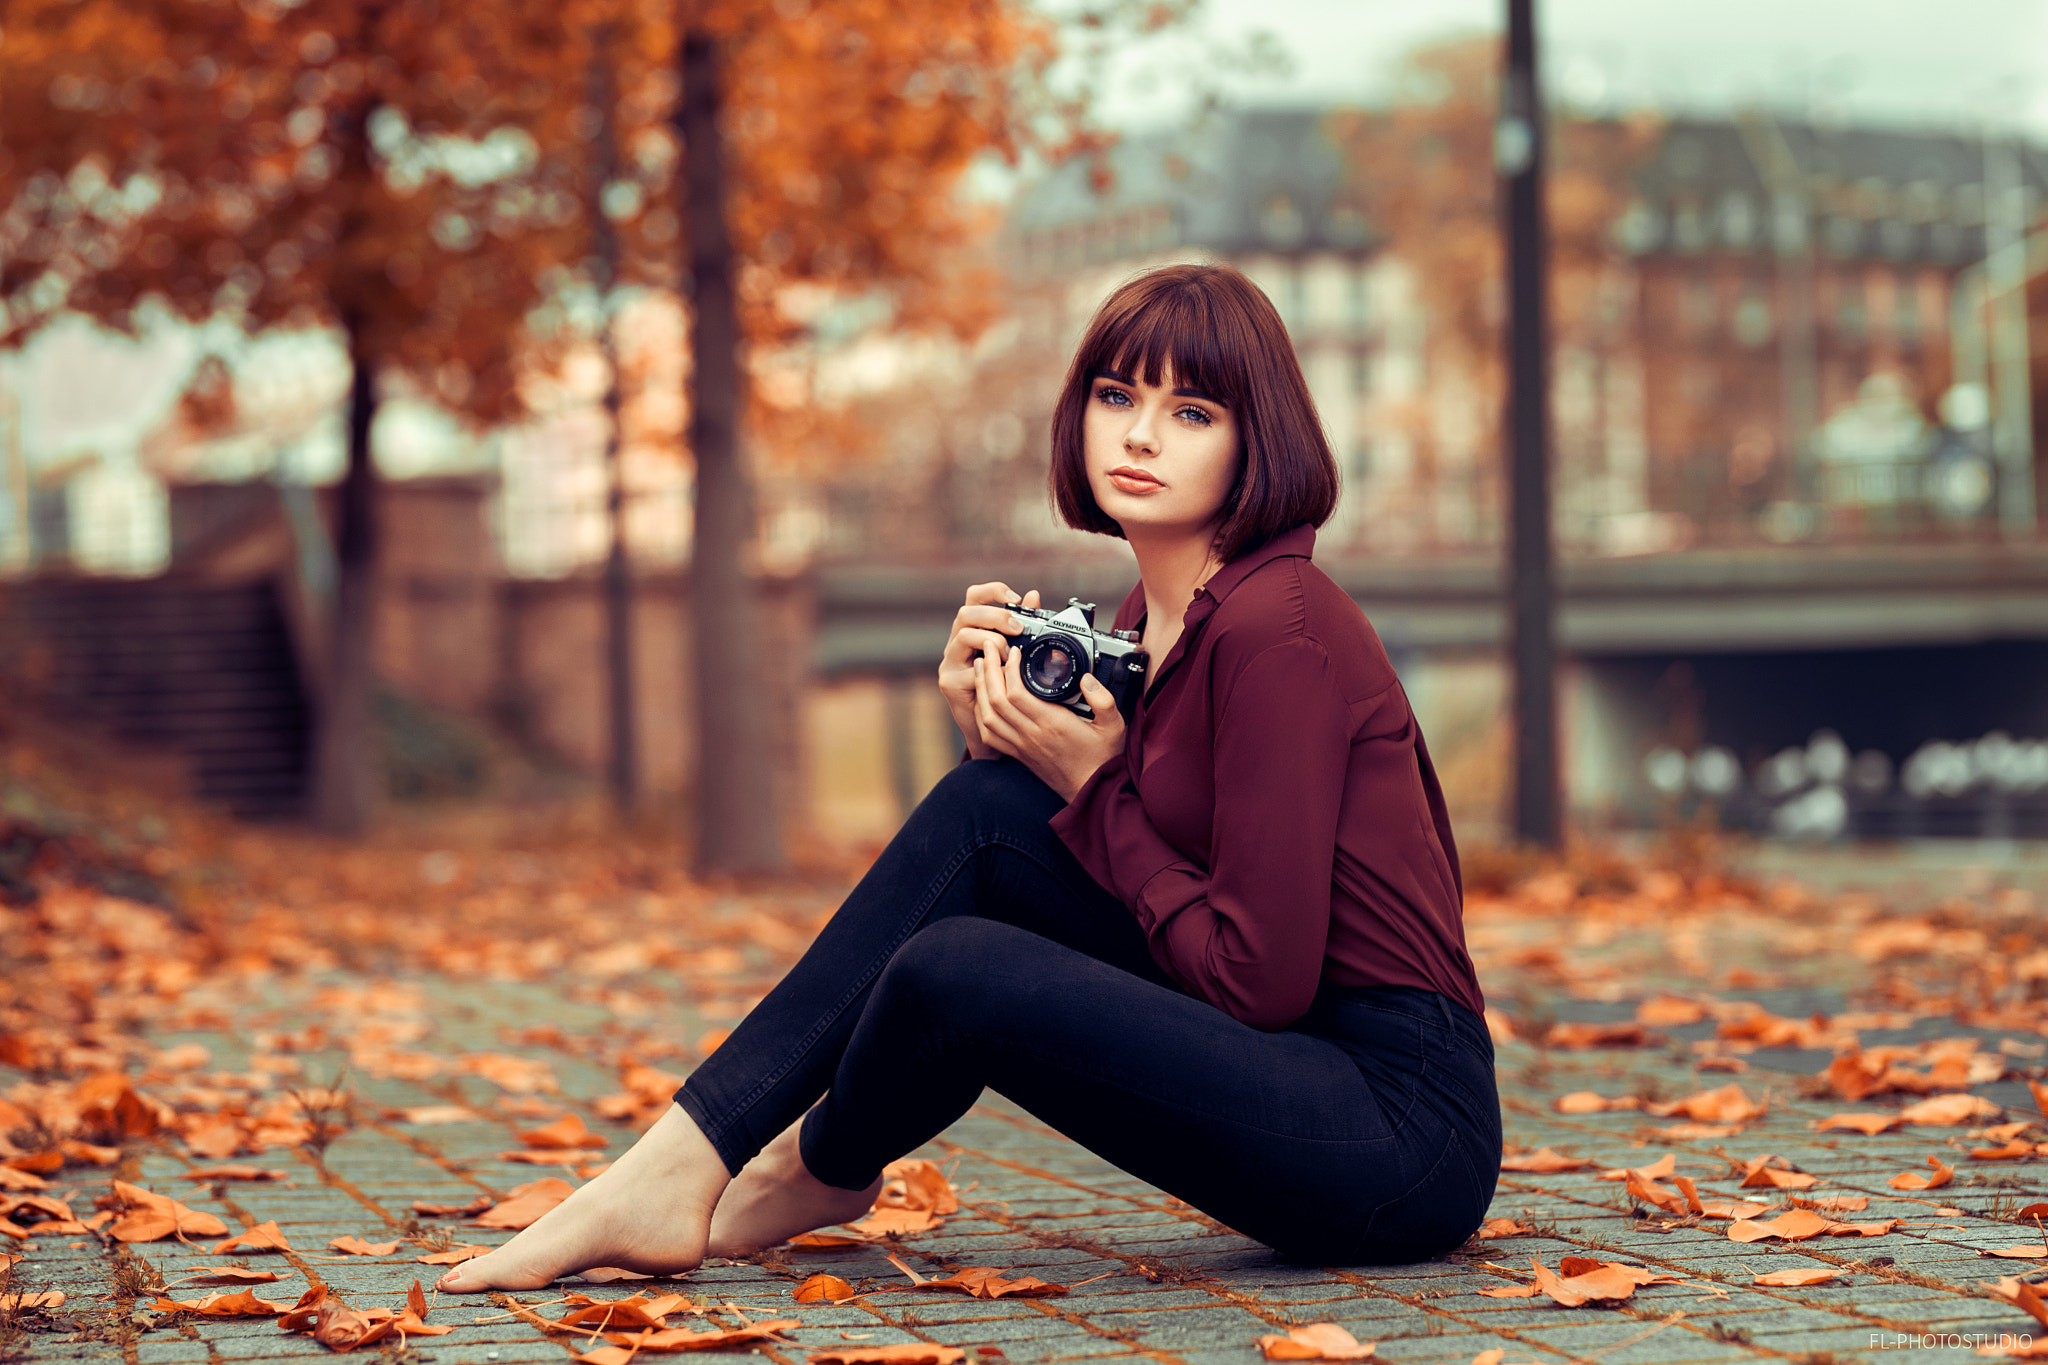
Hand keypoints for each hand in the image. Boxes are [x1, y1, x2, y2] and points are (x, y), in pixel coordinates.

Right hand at [939, 582, 1039, 761]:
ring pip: (963, 635)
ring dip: (991, 640)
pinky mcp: (949, 682)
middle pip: (966, 612)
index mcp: (974, 628)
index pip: (975, 596)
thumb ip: (1023, 624)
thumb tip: (1034, 595)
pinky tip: (1002, 674)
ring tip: (1009, 655)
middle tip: (1018, 628)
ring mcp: (950, 661)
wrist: (997, 727)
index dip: (992, 591)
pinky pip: (967, 669)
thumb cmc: (1007, 686)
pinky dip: (988, 669)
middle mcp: (957, 641)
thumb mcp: (1017, 651)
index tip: (1015, 597)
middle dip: (995, 616)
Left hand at [973, 641, 1126, 802]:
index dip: (1009, 669)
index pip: (1017, 693)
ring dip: (980, 689)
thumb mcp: (1114, 726)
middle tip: (989, 648)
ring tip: (980, 667)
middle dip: (988, 670)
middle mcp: (1032, 734)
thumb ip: (1104, 700)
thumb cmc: (1102, 759)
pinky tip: (981, 699)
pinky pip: (989, 735)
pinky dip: (980, 715)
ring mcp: (1021, 746)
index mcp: (1052, 724)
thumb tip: (1087, 679)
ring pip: (987, 716)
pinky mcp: (1018, 754)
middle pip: (995, 700)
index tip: (1014, 652)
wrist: (1092, 792)